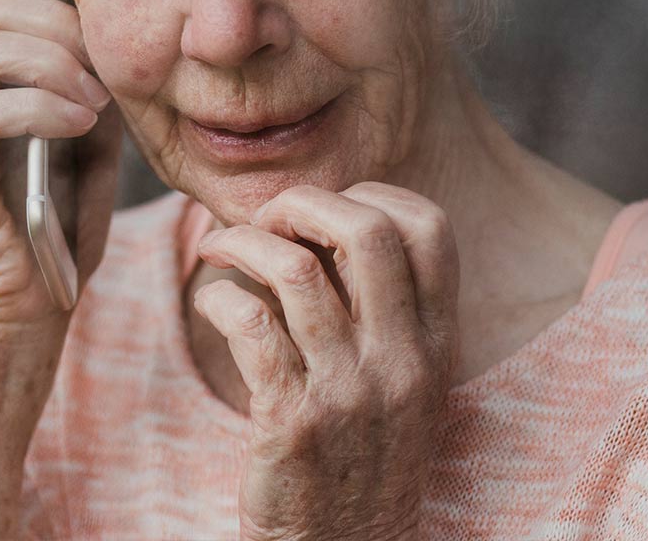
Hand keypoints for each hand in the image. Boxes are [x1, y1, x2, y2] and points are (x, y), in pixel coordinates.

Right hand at [0, 0, 122, 339]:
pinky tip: (78, 123)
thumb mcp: (91, 139)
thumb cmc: (56, 226)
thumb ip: (94, 84)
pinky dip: (37, 106)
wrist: (23, 310)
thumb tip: (121, 33)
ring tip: (93, 96)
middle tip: (99, 52)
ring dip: (46, 58)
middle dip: (47, 14)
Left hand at [192, 182, 459, 540]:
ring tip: (218, 249)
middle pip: (367, 232)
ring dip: (241, 243)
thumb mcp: (401, 380)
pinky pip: (251, 326)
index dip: (369, 195)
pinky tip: (210, 302)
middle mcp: (403, 362)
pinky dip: (218, 297)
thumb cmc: (360, 453)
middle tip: (263, 221)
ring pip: (296, 271)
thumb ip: (380, 307)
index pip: (430, 229)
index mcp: (437, 344)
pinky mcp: (293, 423)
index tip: (320, 211)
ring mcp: (350, 393)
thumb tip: (321, 218)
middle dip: (301, 203)